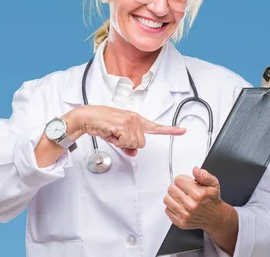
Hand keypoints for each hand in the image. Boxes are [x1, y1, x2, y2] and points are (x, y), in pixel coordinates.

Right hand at [63, 105, 185, 156]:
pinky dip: (117, 142)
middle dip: (128, 144)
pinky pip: (126, 142)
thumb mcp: (116, 137)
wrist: (87, 117)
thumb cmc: (100, 124)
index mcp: (135, 119)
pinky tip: (110, 133)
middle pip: (141, 143)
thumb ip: (127, 145)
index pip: (155, 127)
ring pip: (134, 144)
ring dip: (122, 143)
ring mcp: (130, 120)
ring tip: (112, 134)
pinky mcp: (123, 124)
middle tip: (116, 136)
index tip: (182, 130)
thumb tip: (133, 152)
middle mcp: (135, 118)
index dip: (170, 130)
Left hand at [163, 167, 229, 230]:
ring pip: (167, 199)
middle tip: (184, 191)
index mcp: (198, 194)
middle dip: (177, 187)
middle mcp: (191, 205)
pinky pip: (167, 210)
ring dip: (173, 197)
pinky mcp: (181, 222)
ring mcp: (185, 215)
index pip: (178, 180)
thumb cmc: (212, 200)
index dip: (182, 180)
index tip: (187, 183)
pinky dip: (172, 207)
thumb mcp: (213, 184)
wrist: (216, 217)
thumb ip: (204, 175)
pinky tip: (180, 206)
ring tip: (181, 198)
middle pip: (171, 188)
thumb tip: (195, 170)